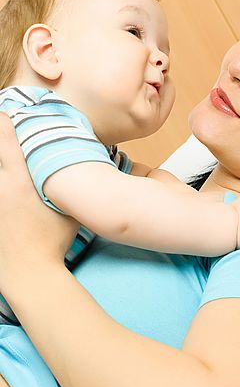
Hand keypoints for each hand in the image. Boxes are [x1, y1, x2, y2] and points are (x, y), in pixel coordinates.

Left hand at [0, 114, 78, 290]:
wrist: (29, 273)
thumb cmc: (53, 242)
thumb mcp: (69, 210)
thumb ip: (70, 189)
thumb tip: (84, 173)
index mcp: (20, 183)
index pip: (8, 143)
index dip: (5, 124)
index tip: (4, 113)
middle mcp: (1, 189)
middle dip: (2, 141)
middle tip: (6, 128)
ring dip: (4, 167)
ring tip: (13, 175)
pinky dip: (3, 188)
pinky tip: (9, 195)